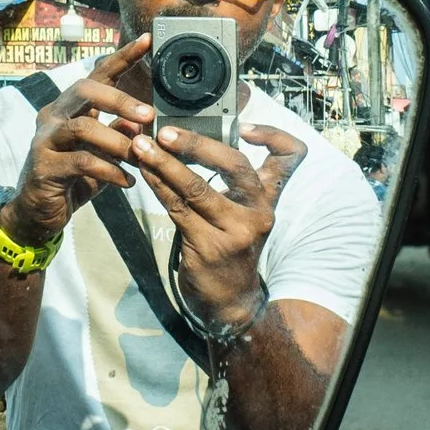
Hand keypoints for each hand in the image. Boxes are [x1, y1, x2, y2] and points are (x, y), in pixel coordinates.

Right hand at [1, 36, 154, 242]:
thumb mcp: (102, 154)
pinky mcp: (44, 166)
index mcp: (70, 106)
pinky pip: (82, 162)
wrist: (37, 213)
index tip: (148, 40)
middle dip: (121, 100)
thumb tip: (143, 123)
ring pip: (84, 127)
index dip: (123, 56)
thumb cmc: (72, 178)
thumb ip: (119, 135)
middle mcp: (54, 115)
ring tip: (141, 157)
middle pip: (85, 89)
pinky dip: (110, 171)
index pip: (98, 74)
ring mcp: (45, 139)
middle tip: (150, 116)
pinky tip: (128, 182)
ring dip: (118, 142)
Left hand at [127, 114, 304, 327]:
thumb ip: (230, 183)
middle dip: (197, 143)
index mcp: (268, 199)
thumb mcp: (243, 215)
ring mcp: (234, 231)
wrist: (230, 302)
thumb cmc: (229, 248)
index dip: (273, 135)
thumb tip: (189, 139)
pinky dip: (157, 185)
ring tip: (140, 145)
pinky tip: (143, 172)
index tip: (245, 127)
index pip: (289, 157)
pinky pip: (177, 208)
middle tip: (166, 132)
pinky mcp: (207, 246)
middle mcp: (258, 212)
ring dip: (164, 163)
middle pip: (235, 165)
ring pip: (197, 186)